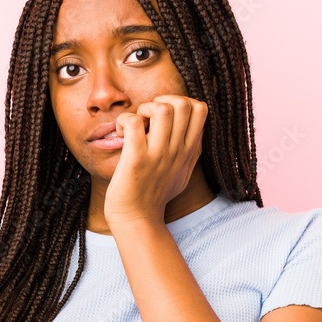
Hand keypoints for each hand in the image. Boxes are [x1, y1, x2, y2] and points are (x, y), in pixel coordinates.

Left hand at [104, 94, 207, 227]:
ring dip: (143, 109)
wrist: (137, 220)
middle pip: (183, 104)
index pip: (200, 109)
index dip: (180, 101)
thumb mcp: (183, 173)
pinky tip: (121, 134)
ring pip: (161, 109)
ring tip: (134, 126)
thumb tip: (196, 132)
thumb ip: (191, 153)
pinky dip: (124, 121)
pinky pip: (133, 122)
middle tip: (146, 118)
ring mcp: (158, 155)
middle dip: (161, 101)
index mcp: (188, 150)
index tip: (163, 116)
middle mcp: (177, 151)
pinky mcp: (136, 160)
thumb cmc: (155, 195)